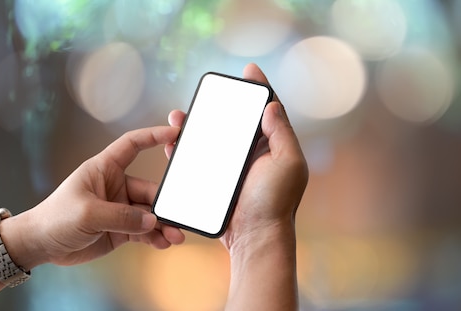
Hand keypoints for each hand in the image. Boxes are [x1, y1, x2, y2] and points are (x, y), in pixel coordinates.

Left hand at [2, 125, 186, 269]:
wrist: (40, 246)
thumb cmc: (54, 219)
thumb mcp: (88, 214)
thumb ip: (121, 217)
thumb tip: (151, 221)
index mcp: (104, 169)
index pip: (132, 145)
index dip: (153, 136)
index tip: (174, 134)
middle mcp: (116, 186)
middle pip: (149, 189)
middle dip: (165, 205)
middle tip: (178, 216)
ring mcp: (120, 208)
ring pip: (150, 214)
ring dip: (164, 224)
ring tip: (175, 236)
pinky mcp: (121, 229)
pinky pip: (145, 231)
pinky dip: (155, 237)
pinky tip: (163, 243)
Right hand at [165, 63, 308, 251]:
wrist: (255, 238)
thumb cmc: (275, 202)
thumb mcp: (287, 163)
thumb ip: (282, 133)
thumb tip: (271, 104)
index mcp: (274, 146)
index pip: (267, 110)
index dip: (259, 88)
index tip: (248, 69)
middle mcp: (255, 154)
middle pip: (235, 120)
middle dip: (219, 104)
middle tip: (204, 94)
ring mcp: (234, 168)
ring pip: (213, 138)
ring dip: (197, 124)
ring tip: (178, 116)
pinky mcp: (217, 182)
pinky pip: (200, 159)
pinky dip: (187, 148)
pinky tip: (173, 141)